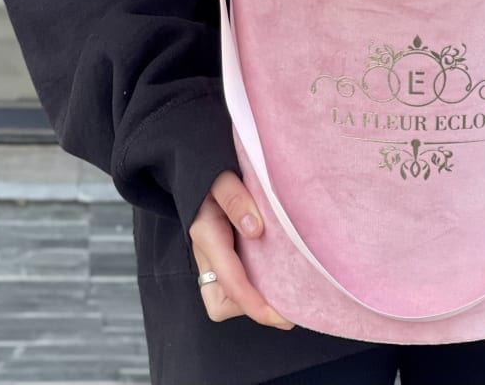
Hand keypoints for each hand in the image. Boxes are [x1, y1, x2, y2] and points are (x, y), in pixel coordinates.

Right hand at [189, 170, 294, 329]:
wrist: (197, 168)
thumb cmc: (213, 171)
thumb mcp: (223, 177)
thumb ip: (236, 199)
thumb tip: (256, 229)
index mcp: (206, 235)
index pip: (229, 281)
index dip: (254, 303)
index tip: (281, 315)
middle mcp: (206, 253)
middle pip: (219, 302)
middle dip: (250, 308)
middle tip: (286, 307)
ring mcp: (212, 257)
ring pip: (226, 297)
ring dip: (253, 299)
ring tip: (287, 294)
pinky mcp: (222, 254)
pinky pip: (234, 282)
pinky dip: (255, 286)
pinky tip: (279, 277)